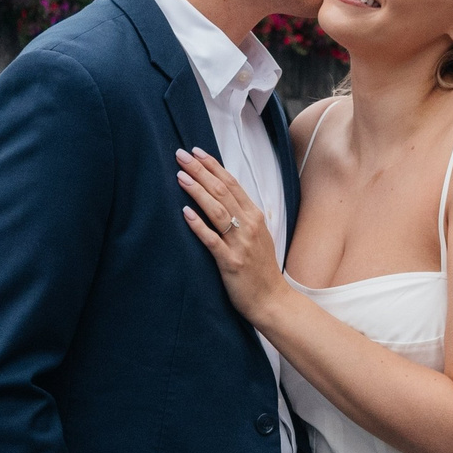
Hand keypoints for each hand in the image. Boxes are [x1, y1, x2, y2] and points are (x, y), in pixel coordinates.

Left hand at [177, 149, 286, 321]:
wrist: (272, 300)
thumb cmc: (261, 268)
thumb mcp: (258, 236)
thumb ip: (244, 216)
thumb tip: (226, 195)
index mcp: (255, 216)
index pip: (232, 183)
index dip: (213, 166)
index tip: (196, 152)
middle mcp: (249, 226)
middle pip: (222, 191)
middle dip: (200, 171)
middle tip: (181, 155)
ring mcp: (240, 244)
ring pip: (217, 211)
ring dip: (197, 191)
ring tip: (181, 176)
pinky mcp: (231, 263)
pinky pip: (212, 241)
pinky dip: (199, 225)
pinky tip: (185, 213)